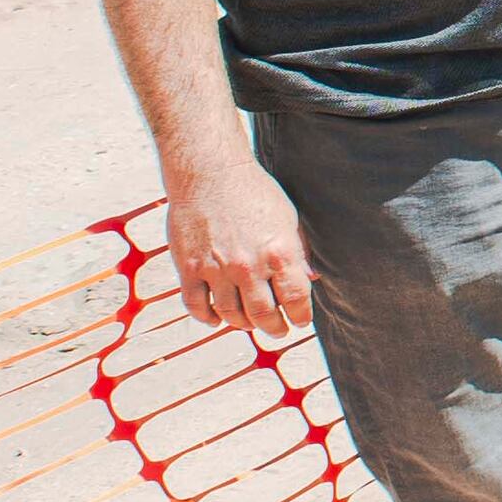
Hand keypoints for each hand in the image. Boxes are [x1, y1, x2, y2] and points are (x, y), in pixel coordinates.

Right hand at [167, 163, 315, 340]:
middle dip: (274, 328)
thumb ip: (300, 251)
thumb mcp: (288, 218)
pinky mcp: (189, 267)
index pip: (296, 300)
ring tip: (249, 323)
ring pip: (230, 314)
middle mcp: (248, 265)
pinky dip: (207, 318)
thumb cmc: (254, 192)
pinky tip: (216, 317)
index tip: (300, 321)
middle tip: (277, 330)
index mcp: (280, 252)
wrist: (210, 172)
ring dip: (242, 324)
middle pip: (263, 314)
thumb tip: (312, 279)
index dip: (300, 317)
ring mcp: (216, 268)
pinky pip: (196, 306)